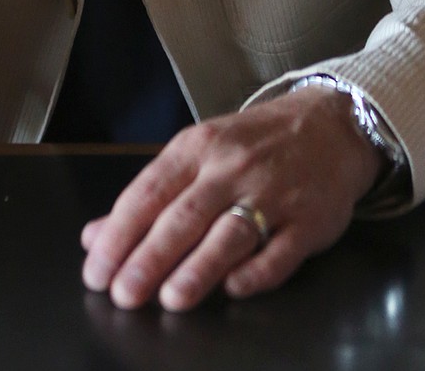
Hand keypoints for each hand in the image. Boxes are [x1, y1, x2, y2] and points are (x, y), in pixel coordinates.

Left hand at [80, 87, 386, 311]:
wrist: (331, 125)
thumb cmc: (253, 144)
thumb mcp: (197, 152)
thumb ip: (149, 196)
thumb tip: (94, 236)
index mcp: (197, 147)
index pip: (148, 192)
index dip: (119, 234)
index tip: (96, 272)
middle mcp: (232, 167)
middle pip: (184, 216)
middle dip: (149, 258)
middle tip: (122, 295)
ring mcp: (273, 193)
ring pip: (229, 234)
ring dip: (198, 268)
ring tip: (170, 299)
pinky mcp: (308, 220)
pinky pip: (280, 252)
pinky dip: (256, 272)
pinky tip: (234, 289)